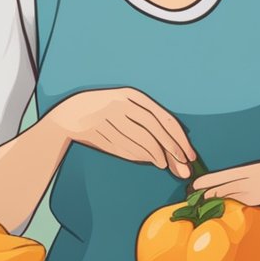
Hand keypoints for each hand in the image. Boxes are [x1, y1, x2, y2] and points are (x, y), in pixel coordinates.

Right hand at [44, 88, 196, 177]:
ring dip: (155, 155)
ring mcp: (109, 116)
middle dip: (170, 148)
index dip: (179, 138)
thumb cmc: (107, 114)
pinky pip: (123, 146)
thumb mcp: (128, 112)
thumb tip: (176, 155)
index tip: (190, 154)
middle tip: (182, 164)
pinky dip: (137, 155)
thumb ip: (151, 129)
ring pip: (139, 139)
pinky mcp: (98, 128)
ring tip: (164, 165)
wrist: (70, 113)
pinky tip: (147, 161)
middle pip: (154, 128)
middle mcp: (122, 103)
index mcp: (133, 95)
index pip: (164, 118)